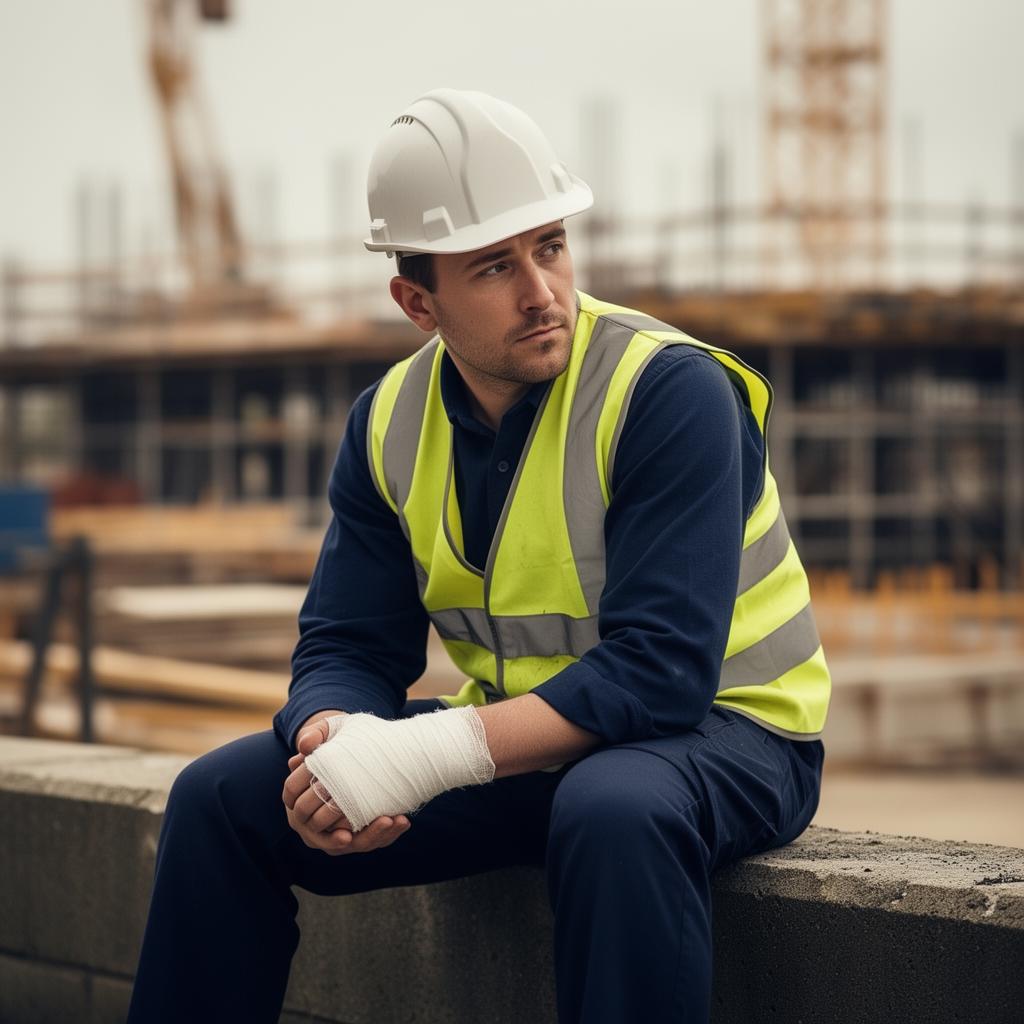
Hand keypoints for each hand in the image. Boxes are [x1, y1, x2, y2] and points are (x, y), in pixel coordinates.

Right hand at [282, 713, 410, 854]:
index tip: (348, 834)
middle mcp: (313, 824)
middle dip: (364, 836)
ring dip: (378, 835)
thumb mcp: (324, 733)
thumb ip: (313, 735)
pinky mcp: (356, 829)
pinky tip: (403, 819)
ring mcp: (335, 829)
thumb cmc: (330, 742)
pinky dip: (388, 832)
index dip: (330, 838)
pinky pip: (372, 837)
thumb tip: (305, 745)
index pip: (314, 829)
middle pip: (339, 842)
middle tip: (385, 821)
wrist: (345, 748)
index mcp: (298, 805)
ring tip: (396, 820)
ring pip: (357, 843)